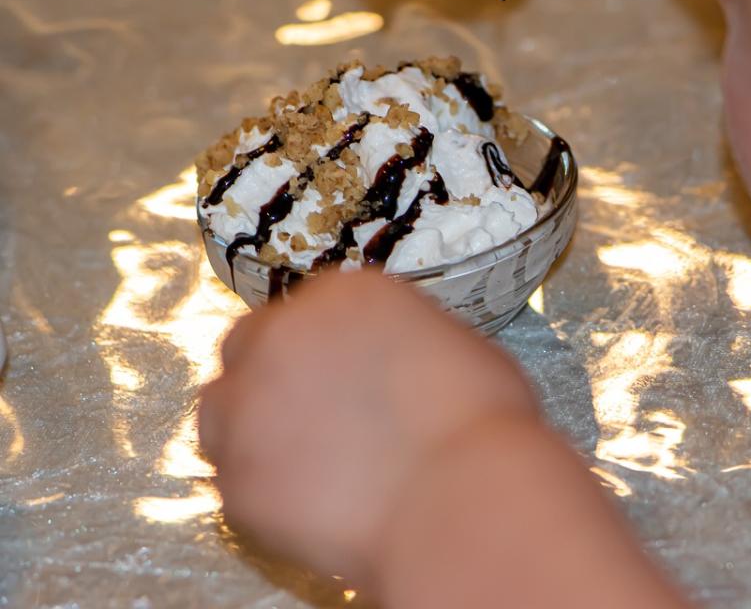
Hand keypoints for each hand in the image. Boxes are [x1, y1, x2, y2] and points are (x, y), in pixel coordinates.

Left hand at [198, 269, 538, 589]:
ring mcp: (247, 407)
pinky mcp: (235, 477)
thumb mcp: (455, 347)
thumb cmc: (480, 422)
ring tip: (306, 462)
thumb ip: (404, 343)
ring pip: (223, 409)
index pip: (309, 307)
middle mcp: (281, 336)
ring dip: (253, 426)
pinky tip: (311, 503)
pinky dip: (262, 488)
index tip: (341, 375)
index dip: (323, 345)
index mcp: (344, 294)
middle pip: (249, 345)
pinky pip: (234, 477)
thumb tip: (398, 367)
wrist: (458, 498)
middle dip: (273, 375)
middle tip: (315, 415)